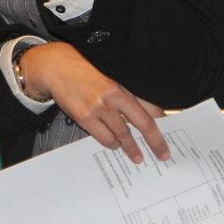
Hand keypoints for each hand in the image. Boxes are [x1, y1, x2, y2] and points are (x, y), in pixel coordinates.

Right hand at [20, 43, 169, 163]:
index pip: (151, 105)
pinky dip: (112, 144)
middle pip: (144, 123)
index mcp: (124, 81)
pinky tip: (114, 144)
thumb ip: (126, 86)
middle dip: (156, 142)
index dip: (163, 121)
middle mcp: (115, 94)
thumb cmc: (83, 66)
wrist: (54, 66)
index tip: (169, 131)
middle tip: (163, 154)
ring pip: (124, 135)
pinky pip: (105, 138)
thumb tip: (147, 107)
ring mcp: (100, 107)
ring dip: (132, 148)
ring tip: (137, 157)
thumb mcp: (109, 69)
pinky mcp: (85, 117)